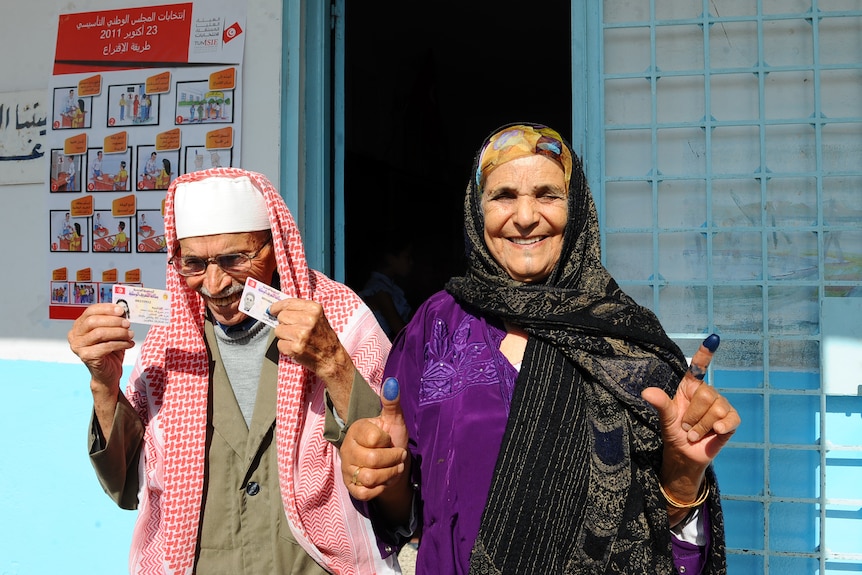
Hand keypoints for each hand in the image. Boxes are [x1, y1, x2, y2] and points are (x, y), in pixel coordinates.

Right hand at [68, 303, 135, 440]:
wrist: (108, 374)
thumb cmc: (110, 351)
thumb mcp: (111, 332)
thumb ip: (113, 321)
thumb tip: (123, 310)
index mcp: (78, 326)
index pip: (90, 311)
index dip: (106, 308)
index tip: (121, 310)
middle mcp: (74, 335)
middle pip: (93, 321)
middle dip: (113, 321)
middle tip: (128, 323)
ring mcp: (78, 347)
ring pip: (100, 333)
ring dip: (119, 332)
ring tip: (130, 334)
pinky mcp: (86, 357)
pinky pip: (105, 346)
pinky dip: (120, 344)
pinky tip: (129, 344)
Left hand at [268, 297, 354, 382]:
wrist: (331, 358)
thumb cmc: (324, 339)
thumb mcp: (318, 318)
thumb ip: (300, 311)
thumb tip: (278, 309)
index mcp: (314, 310)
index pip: (289, 303)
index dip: (278, 306)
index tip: (273, 309)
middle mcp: (309, 320)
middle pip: (281, 316)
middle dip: (284, 323)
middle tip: (294, 330)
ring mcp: (301, 334)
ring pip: (278, 330)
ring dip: (284, 336)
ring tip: (297, 339)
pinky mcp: (295, 347)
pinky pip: (279, 344)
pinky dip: (285, 347)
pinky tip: (296, 347)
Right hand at [341, 378, 411, 522]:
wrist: (392, 464)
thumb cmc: (392, 439)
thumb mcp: (394, 420)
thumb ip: (392, 402)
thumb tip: (392, 382)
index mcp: (356, 430)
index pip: (375, 439)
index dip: (388, 441)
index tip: (388, 439)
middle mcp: (347, 449)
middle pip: (372, 461)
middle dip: (393, 459)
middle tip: (397, 456)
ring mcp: (348, 469)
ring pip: (369, 478)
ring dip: (389, 474)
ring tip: (393, 468)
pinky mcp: (352, 487)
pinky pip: (366, 493)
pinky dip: (380, 488)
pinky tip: (383, 480)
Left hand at [641, 335, 739, 494]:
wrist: (684, 453)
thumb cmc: (674, 431)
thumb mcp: (665, 417)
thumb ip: (659, 403)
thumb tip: (646, 392)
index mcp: (690, 387)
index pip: (699, 367)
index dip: (706, 353)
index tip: (713, 338)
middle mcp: (707, 394)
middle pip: (706, 396)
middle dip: (692, 415)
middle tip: (685, 426)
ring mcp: (721, 407)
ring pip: (715, 410)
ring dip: (700, 426)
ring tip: (694, 433)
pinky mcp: (730, 421)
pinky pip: (730, 419)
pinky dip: (721, 426)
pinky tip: (715, 432)